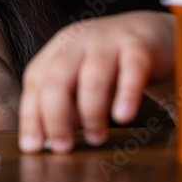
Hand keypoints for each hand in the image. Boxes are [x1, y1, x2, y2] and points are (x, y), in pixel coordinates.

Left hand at [19, 11, 174, 152]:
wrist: (151, 34)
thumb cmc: (108, 68)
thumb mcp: (78, 85)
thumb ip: (64, 108)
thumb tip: (51, 141)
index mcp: (56, 51)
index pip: (34, 83)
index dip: (30, 117)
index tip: (33, 146)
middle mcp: (77, 42)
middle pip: (56, 81)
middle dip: (55, 119)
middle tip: (62, 147)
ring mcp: (108, 41)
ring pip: (92, 78)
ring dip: (91, 114)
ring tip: (95, 138)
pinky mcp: (139, 45)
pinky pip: (132, 70)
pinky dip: (126, 95)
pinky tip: (123, 116)